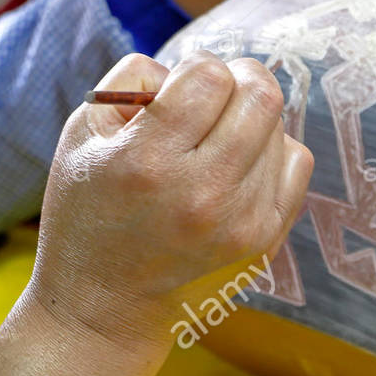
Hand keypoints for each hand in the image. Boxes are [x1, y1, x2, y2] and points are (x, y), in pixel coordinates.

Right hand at [0, 51, 311, 375]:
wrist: (105, 308)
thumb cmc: (86, 212)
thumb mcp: (80, 135)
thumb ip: (132, 81)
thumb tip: (188, 66)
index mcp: (146, 162)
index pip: (209, 74)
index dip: (193, 68)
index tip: (175, 91)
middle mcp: (200, 194)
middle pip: (260, 95)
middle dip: (236, 80)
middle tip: (210, 98)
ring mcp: (240, 222)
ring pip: (279, 127)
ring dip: (249, 120)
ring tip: (211, 143)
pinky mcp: (264, 239)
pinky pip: (295, 162)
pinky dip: (269, 152)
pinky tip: (233, 168)